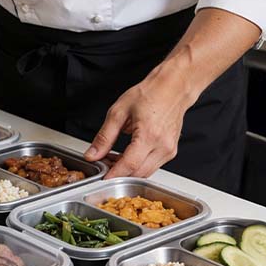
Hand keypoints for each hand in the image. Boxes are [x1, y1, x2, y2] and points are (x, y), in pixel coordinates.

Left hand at [84, 64, 198, 178]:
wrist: (173, 88)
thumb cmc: (149, 94)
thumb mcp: (118, 112)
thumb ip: (104, 137)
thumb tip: (93, 155)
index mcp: (149, 135)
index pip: (129, 165)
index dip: (113, 174)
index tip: (102, 178)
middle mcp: (163, 145)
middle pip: (138, 173)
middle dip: (118, 173)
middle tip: (104, 164)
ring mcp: (169, 150)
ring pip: (145, 173)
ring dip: (128, 171)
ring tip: (113, 158)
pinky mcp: (171, 151)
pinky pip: (152, 166)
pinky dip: (138, 166)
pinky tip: (127, 156)